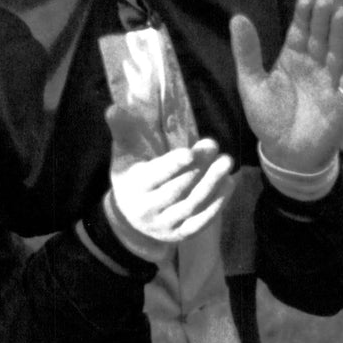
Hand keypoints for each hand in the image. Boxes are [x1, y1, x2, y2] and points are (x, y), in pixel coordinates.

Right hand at [106, 105, 234, 254]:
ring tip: (226, 163)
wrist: (130, 215)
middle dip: (198, 168)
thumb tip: (114, 107)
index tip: (191, 152)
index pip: (155, 176)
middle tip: (214, 147)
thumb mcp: (123, 152)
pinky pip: (201, 221)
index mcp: (133, 188)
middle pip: (177, 190)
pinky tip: (229, 183)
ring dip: (212, 184)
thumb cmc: (131, 174)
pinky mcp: (180, 234)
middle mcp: (147, 210)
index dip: (174, 165)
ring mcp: (164, 225)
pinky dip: (217, 204)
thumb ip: (122, 129)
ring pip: (192, 206)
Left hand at [230, 0, 342, 171]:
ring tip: (341, 14)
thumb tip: (237, 17)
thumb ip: (247, 52)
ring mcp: (330, 81)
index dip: (303, 17)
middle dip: (323, 20)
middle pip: (320, 38)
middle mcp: (313, 66)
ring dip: (340, 34)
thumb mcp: (252, 83)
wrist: (285, 154)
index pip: (299, 33)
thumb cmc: (268, 119)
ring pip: (337, 53)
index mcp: (292, 59)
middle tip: (325, 0)